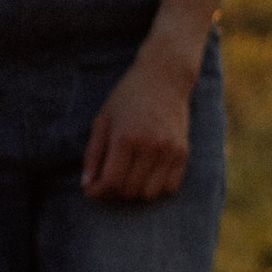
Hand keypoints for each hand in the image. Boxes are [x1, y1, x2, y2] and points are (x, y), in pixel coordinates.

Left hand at [81, 35, 197, 202]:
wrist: (164, 77)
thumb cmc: (128, 97)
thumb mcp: (103, 120)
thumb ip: (93, 154)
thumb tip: (87, 185)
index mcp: (126, 137)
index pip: (112, 181)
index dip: (98, 191)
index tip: (92, 190)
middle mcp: (151, 146)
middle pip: (130, 190)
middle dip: (114, 191)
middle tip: (108, 180)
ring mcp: (170, 151)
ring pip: (150, 194)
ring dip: (135, 192)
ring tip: (128, 177)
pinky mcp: (183, 153)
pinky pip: (170, 188)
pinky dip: (156, 188)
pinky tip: (147, 175)